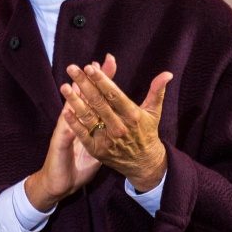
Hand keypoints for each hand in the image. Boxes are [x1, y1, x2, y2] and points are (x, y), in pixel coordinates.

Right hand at [25, 55, 116, 210]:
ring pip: (69, 110)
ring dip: (71, 96)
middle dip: (89, 80)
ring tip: (75, 81)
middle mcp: (73, 122)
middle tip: (93, 63)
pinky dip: (66, 122)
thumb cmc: (78, 163)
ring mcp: (65, 132)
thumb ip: (106, 128)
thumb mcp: (97, 145)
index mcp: (85, 120)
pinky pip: (64, 133)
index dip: (103, 79)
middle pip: (83, 97)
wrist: (60, 182)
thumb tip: (120, 116)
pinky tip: (67, 113)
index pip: (96, 95)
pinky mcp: (59, 145)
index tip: (110, 61)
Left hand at [60, 59, 170, 191]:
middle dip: (84, 84)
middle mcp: (119, 127)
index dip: (101, 80)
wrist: (143, 164)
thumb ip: (157, 91)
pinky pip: (83, 134)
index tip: (89, 67)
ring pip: (88, 117)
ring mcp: (107, 139)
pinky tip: (64, 111)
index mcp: (132, 115)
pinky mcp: (97, 150)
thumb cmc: (147, 133)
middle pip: (98, 102)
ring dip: (74, 101)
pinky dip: (74, 123)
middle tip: (72, 68)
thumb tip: (167, 73)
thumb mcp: (153, 112)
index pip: (114, 94)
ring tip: (64, 86)